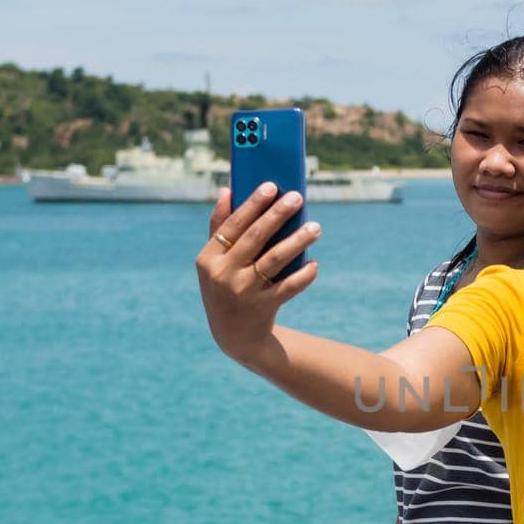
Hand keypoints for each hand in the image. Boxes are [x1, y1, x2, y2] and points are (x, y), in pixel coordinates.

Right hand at [196, 184, 320, 364]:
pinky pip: (288, 287)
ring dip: (297, 241)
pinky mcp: (263, 308)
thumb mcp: (214, 263)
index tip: (271, 185)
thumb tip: (227, 190)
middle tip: (297, 197)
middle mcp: (223, 274)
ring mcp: (243, 293)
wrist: (234, 337)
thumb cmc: (226, 288)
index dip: (252, 204)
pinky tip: (314, 263)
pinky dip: (304, 275)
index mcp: (208, 258)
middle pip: (254, 238)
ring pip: (275, 260)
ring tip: (315, 227)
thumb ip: (218, 229)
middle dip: (277, 215)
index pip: (231, 225)